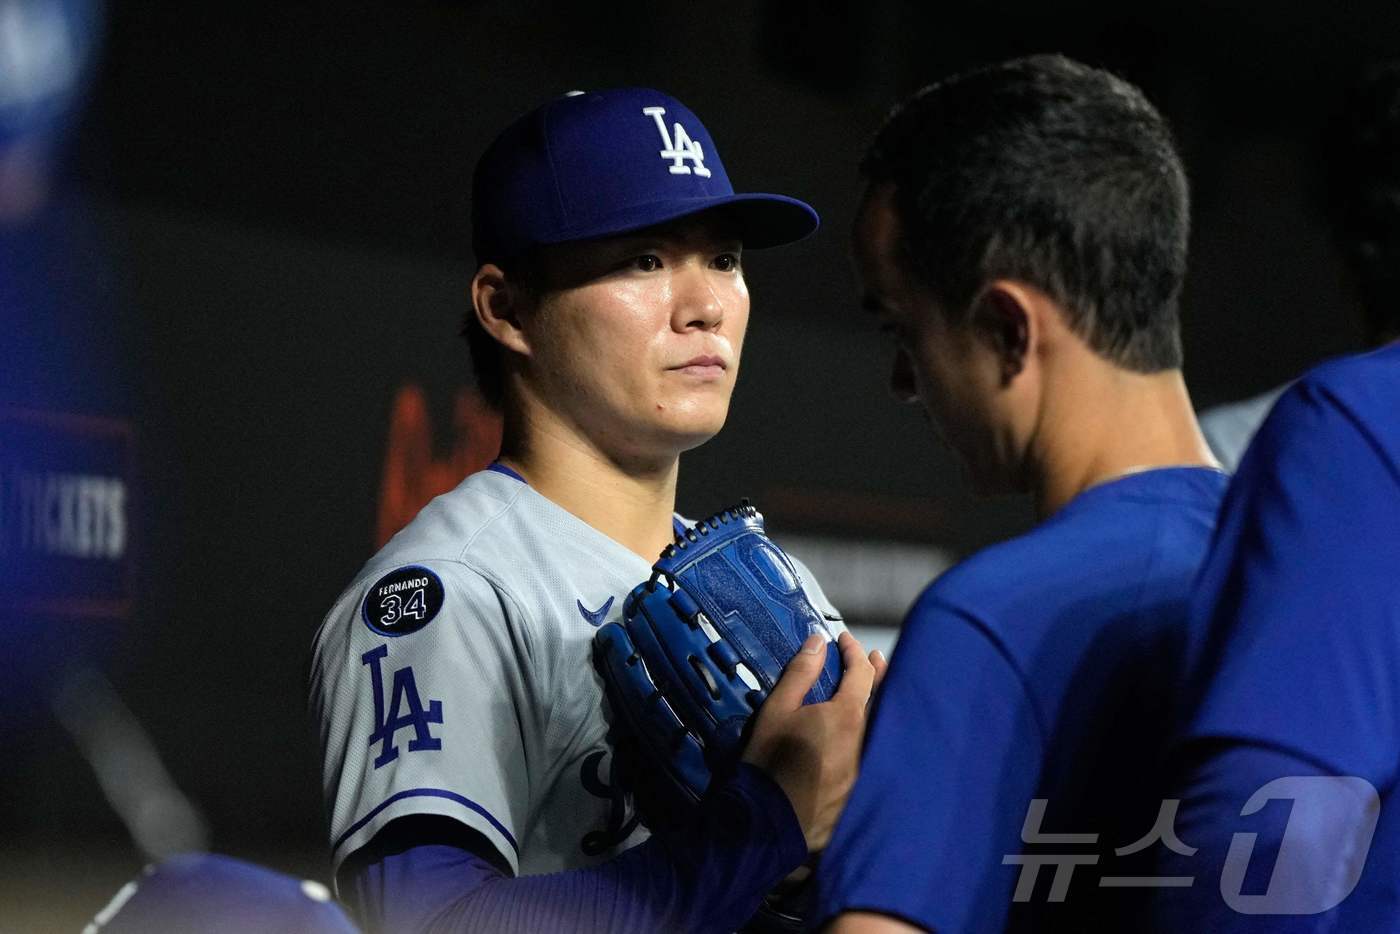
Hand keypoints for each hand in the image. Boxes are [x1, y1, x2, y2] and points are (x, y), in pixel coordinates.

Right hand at [741, 631, 887, 850]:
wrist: (771, 822)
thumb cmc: (769, 761)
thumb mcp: (776, 711)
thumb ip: (800, 674)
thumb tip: (819, 641)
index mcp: (847, 715)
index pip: (861, 672)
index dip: (853, 651)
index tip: (844, 639)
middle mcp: (868, 739)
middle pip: (884, 698)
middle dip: (878, 673)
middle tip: (874, 658)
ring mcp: (871, 766)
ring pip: (884, 727)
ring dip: (880, 704)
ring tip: (874, 691)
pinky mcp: (866, 788)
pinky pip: (879, 753)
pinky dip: (877, 734)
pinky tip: (869, 732)